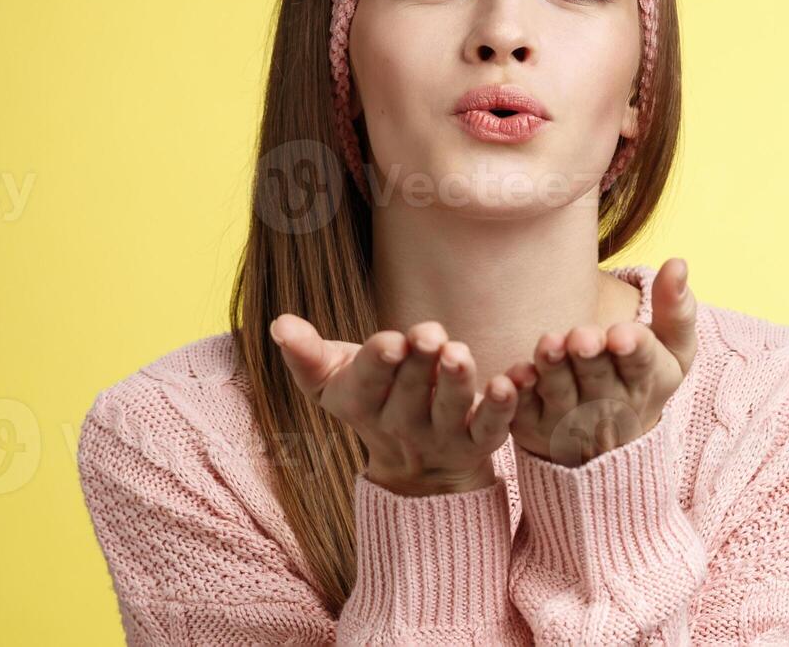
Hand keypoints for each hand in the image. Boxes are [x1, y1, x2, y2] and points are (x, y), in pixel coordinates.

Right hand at [269, 316, 517, 495]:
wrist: (415, 465)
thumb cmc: (373, 398)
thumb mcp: (335, 379)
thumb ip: (307, 355)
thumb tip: (279, 323)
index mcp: (362, 403)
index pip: (367, 383)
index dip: (378, 363)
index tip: (389, 341)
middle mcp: (401, 425)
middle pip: (410, 393)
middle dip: (420, 363)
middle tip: (430, 334)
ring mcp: (441, 436)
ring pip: (450, 409)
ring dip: (456, 382)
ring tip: (459, 353)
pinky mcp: (477, 443)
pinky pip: (490, 428)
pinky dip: (500, 408)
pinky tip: (508, 383)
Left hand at [507, 258, 700, 466]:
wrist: (613, 434)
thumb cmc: (644, 374)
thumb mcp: (674, 349)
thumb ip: (676, 309)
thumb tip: (678, 262)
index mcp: (645, 380)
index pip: (641, 362)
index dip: (633, 349)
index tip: (622, 336)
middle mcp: (608, 403)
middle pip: (597, 377)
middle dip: (589, 357)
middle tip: (581, 338)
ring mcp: (569, 417)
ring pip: (559, 392)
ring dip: (552, 370)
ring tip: (548, 344)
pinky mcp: (534, 426)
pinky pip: (522, 413)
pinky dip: (515, 399)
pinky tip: (510, 379)